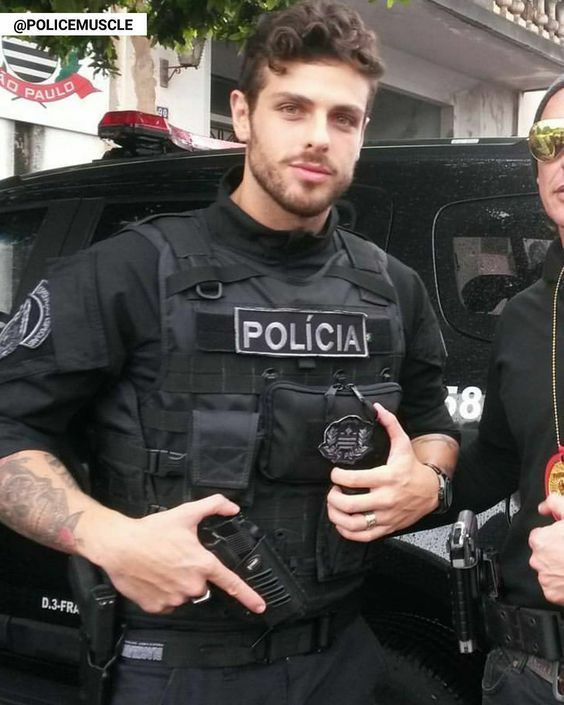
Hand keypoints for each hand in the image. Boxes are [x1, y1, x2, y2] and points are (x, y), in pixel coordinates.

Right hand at [83, 494, 265, 614]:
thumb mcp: (186, 513)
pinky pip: (168, 603)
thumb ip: (214, 506)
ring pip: (184, 594)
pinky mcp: (158, 607)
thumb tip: (232, 507)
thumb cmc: (151, 531)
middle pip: (202, 584)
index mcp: (202, 564)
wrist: (120, 545)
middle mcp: (191, 584)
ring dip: (178, 583)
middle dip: (194, 574)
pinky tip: (155, 577)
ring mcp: (175, 598)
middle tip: (177, 559)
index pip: (232, 583)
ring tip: (162, 566)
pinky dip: (163, 593)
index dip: (248, 596)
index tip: (260, 606)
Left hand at [326, 403, 438, 541]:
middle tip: (333, 490)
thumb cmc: (412, 468)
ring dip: (336, 515)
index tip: (335, 473)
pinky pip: (362, 536)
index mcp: (386, 477)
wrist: (432, 491)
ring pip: (353, 523)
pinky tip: (342, 521)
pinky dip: (347, 531)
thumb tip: (378, 409)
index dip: (337, 476)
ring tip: (335, 506)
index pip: (353, 479)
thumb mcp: (403, 444)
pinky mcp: (387, 527)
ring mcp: (385, 515)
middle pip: (349, 504)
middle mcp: (385, 498)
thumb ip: (390, 425)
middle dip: (333, 497)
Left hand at [529, 494, 563, 605]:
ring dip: (558, 568)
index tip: (563, 538)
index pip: (540, 535)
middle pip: (544, 553)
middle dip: (555, 552)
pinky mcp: (553, 595)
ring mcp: (545, 579)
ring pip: (548, 570)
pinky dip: (561, 584)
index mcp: (540, 540)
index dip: (554, 536)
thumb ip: (554, 504)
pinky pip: (554, 587)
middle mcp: (537, 560)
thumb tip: (544, 506)